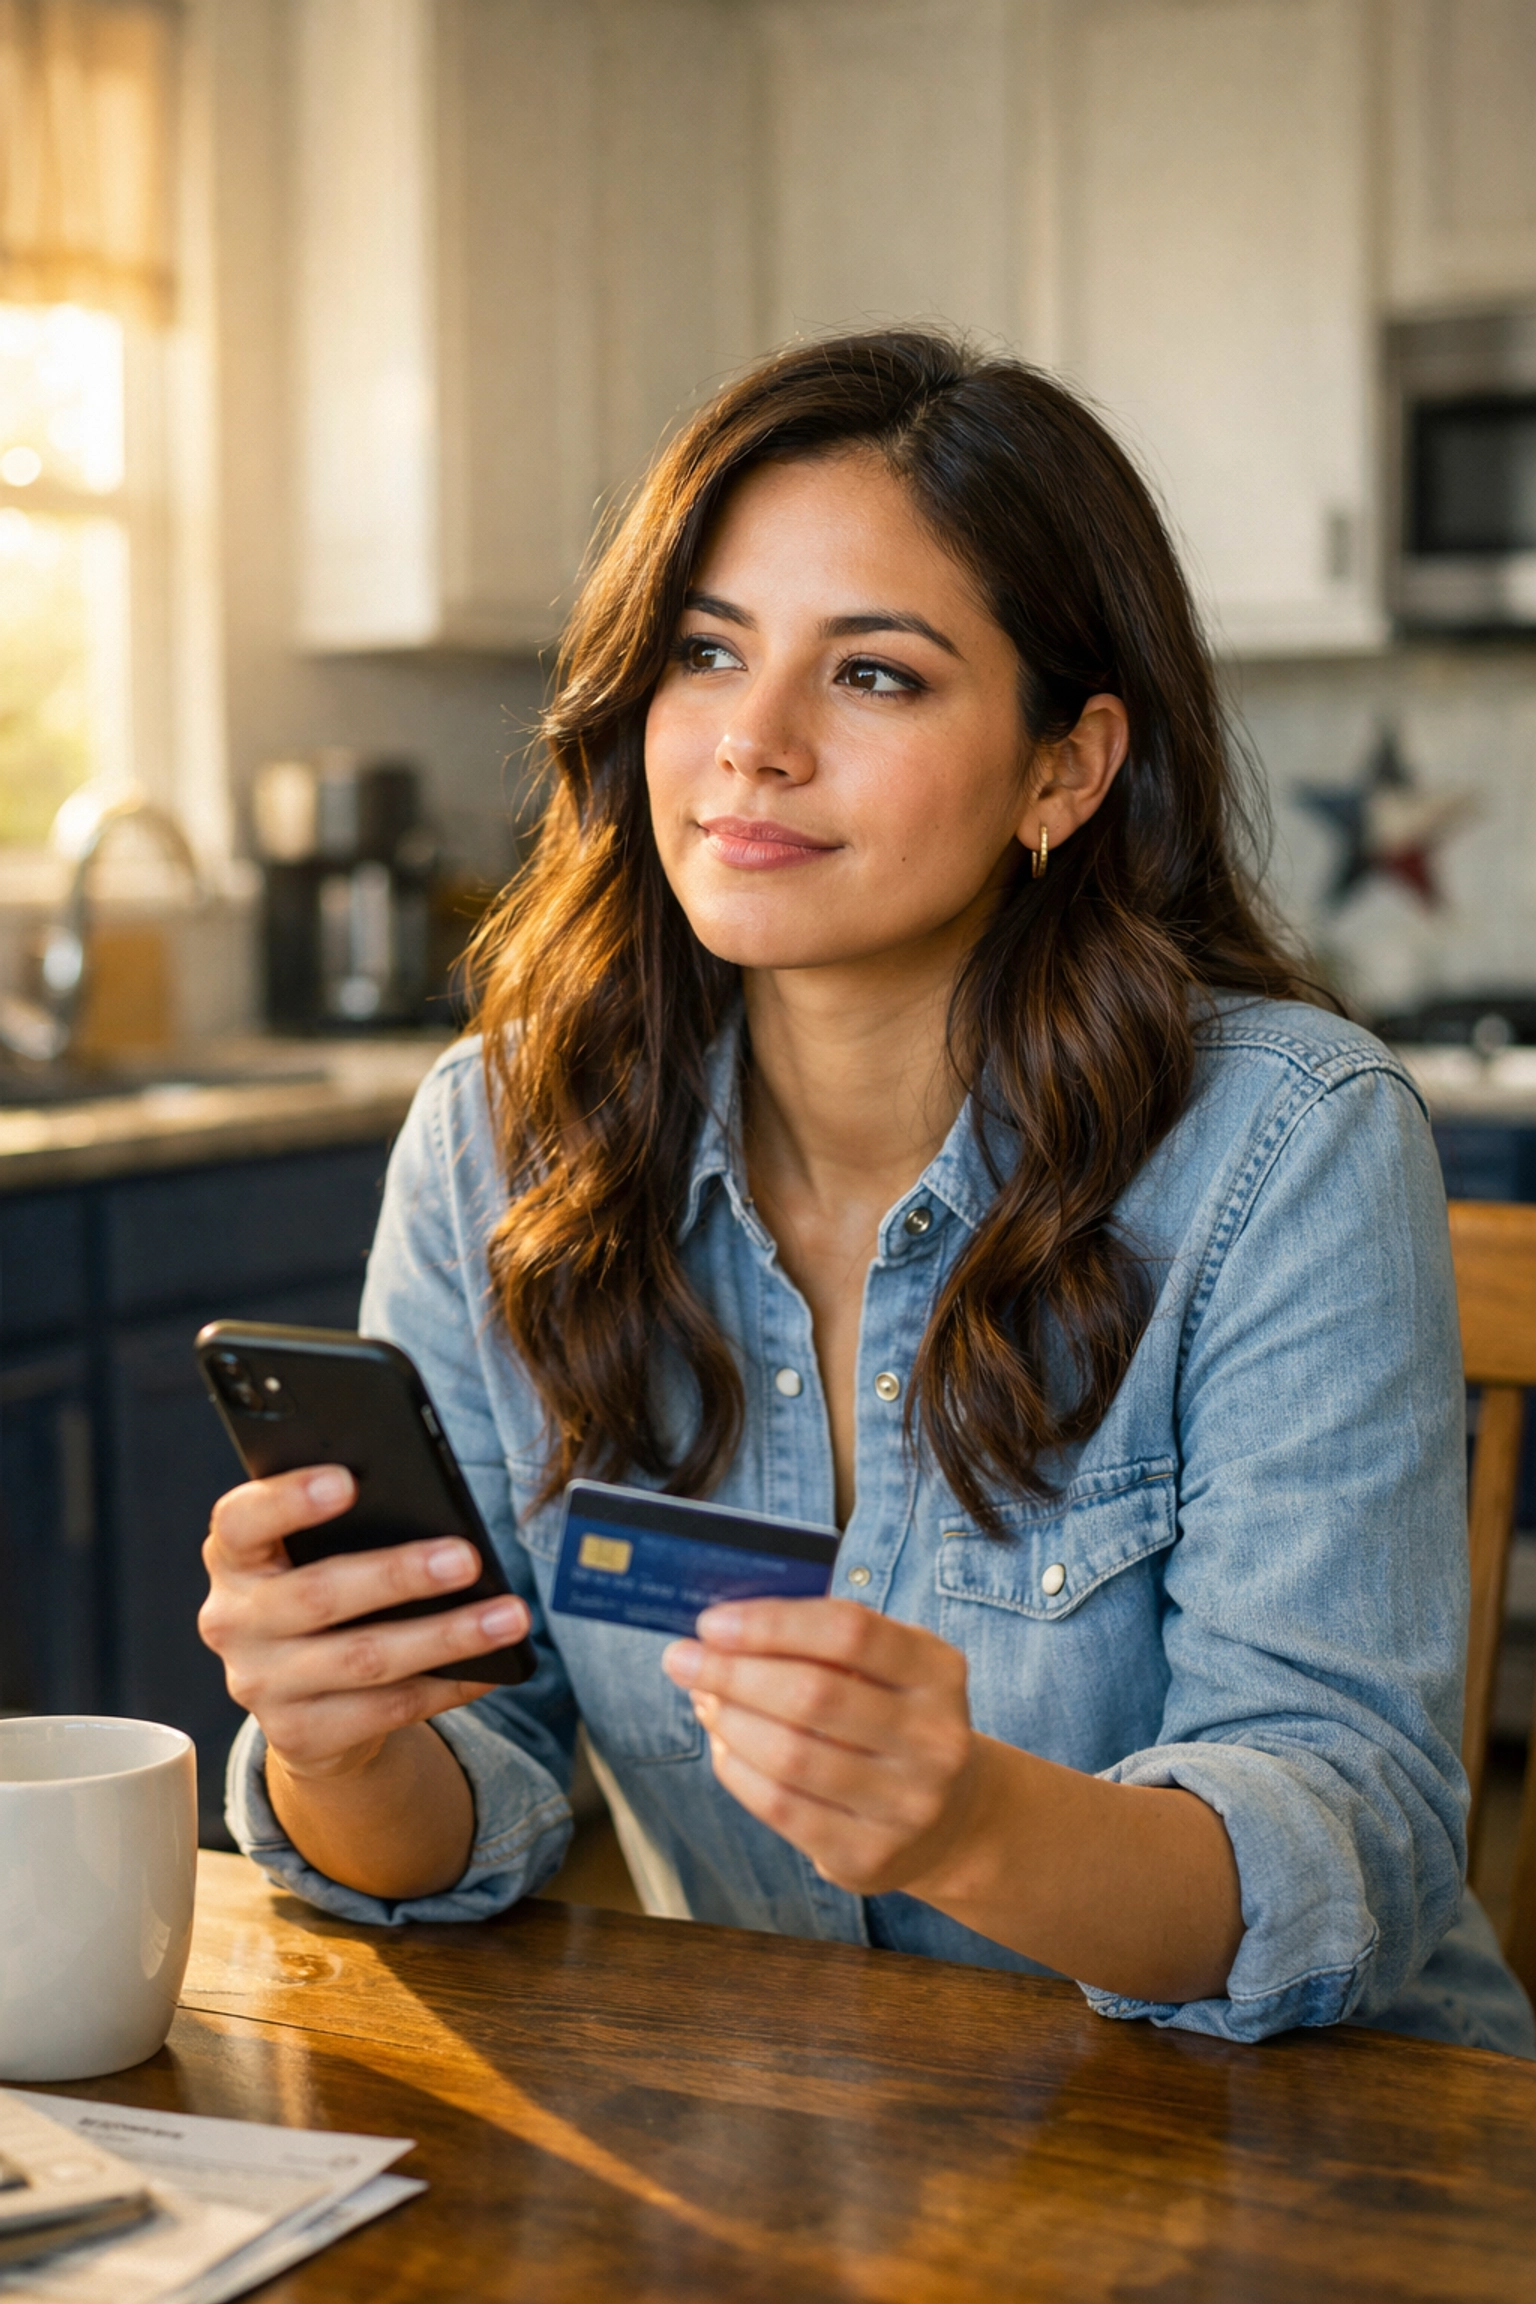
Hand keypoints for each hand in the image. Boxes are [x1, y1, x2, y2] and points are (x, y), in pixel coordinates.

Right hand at [198, 1464, 529, 1783]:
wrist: (302, 1700)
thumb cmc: (324, 1592)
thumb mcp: (313, 1553)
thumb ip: (348, 1529)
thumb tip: (436, 1512)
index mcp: (234, 1557)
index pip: (242, 1521)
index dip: (290, 1499)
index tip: (349, 1480)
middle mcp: (233, 1621)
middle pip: (319, 1594)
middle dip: (400, 1575)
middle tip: (468, 1558)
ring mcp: (259, 1685)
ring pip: (364, 1659)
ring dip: (446, 1637)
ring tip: (508, 1617)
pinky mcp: (297, 1736)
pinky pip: (387, 1709)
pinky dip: (449, 1685)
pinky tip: (492, 1667)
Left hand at [661, 1599, 984, 1897]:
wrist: (954, 1817)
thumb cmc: (896, 1718)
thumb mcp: (888, 1667)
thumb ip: (820, 1641)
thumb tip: (722, 1636)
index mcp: (938, 1671)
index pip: (848, 1631)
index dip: (771, 1624)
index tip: (711, 1622)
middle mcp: (934, 1738)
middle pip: (813, 1694)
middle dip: (732, 1672)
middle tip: (681, 1659)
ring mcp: (907, 1804)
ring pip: (790, 1756)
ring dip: (729, 1721)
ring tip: (703, 1700)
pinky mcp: (871, 1856)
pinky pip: (782, 1807)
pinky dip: (738, 1771)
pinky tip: (724, 1746)